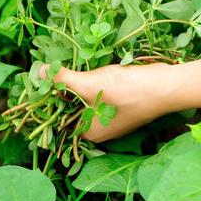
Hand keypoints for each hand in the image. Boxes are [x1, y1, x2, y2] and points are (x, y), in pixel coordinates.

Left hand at [39, 62, 173, 142]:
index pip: (61, 118)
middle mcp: (100, 129)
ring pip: (87, 100)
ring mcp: (113, 117)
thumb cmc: (124, 92)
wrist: (163, 87)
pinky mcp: (122, 104)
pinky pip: (100, 95)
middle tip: (53, 70)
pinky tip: (91, 69)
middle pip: (74, 108)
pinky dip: (93, 83)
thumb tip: (38, 71)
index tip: (40, 81)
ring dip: (79, 84)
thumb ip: (62, 79)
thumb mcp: (88, 84)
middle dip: (64, 89)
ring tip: (68, 67)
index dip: (50, 99)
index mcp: (90, 133)